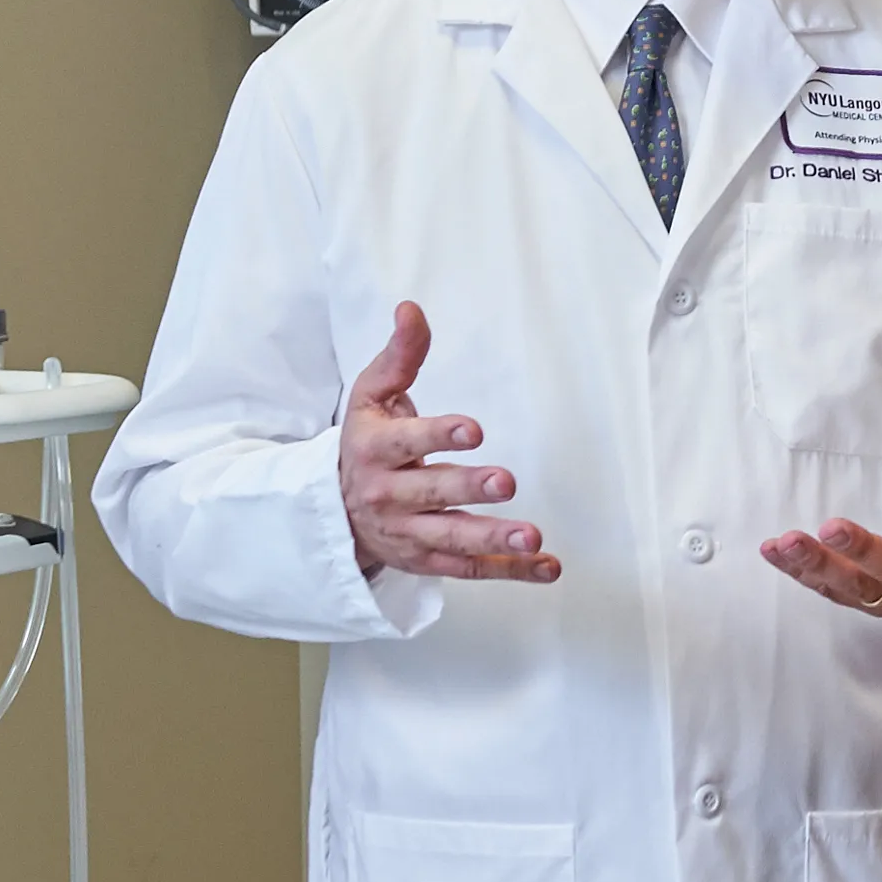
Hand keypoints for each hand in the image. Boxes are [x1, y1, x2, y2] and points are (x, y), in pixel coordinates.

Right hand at [338, 301, 558, 582]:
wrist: (333, 512)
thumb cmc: (364, 442)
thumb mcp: (371, 396)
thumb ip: (399, 356)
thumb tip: (411, 309)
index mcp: (376, 450)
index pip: (407, 442)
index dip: (439, 436)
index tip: (473, 429)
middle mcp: (390, 495)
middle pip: (432, 493)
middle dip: (469, 488)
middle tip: (507, 480)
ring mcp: (410, 533)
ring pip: (453, 538)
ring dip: (493, 539)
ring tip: (531, 538)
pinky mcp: (429, 560)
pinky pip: (472, 568)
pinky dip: (511, 572)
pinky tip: (548, 567)